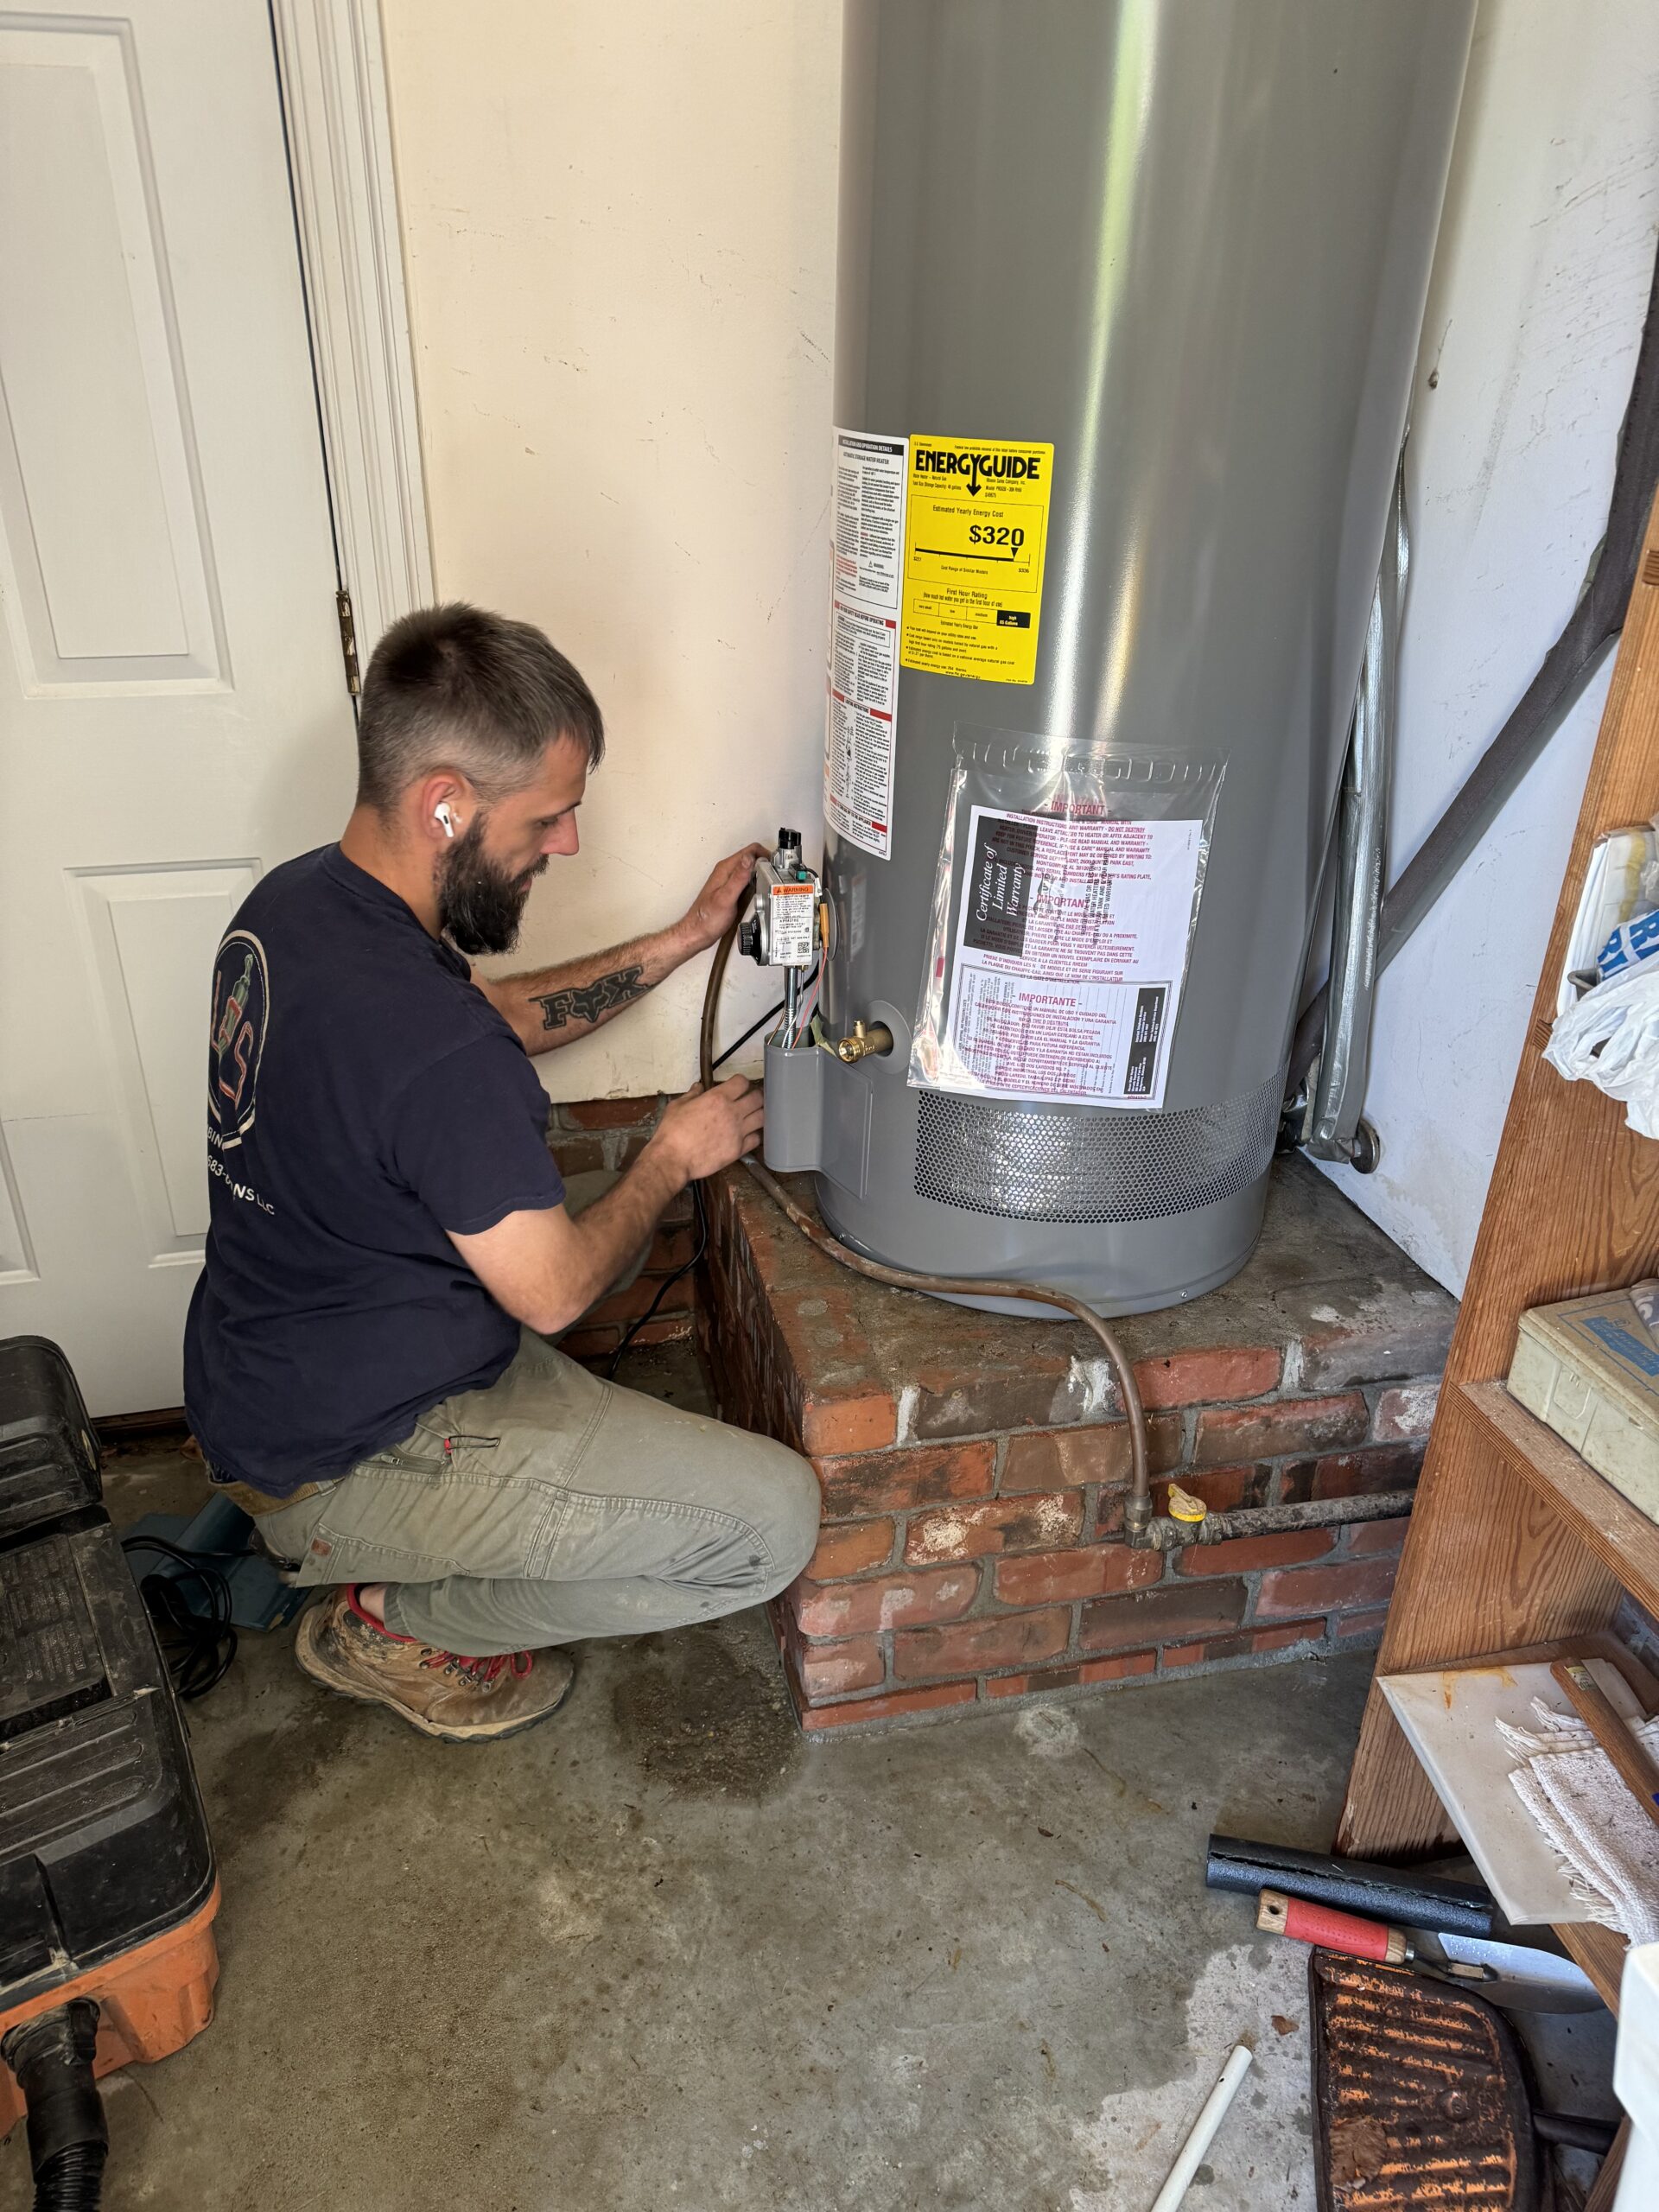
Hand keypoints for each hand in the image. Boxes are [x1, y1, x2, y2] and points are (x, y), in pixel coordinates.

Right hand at [649, 1077, 764, 1183]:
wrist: (673, 1159)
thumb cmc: (672, 1131)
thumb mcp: (677, 1106)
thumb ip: (691, 1095)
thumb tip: (698, 1087)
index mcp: (718, 1098)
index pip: (742, 1082)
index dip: (741, 1082)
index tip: (736, 1086)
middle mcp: (732, 1113)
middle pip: (757, 1098)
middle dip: (755, 1096)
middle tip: (750, 1099)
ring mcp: (738, 1132)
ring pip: (762, 1117)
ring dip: (758, 1114)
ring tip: (752, 1115)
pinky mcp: (738, 1150)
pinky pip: (756, 1139)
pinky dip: (754, 1135)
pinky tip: (748, 1135)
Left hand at [679, 843, 768, 954]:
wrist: (698, 932)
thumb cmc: (707, 918)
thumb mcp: (726, 897)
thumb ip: (738, 877)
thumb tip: (749, 859)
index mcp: (725, 869)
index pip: (750, 850)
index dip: (766, 855)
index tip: (775, 866)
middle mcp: (727, 872)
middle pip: (752, 858)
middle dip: (767, 863)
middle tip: (777, 874)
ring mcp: (729, 881)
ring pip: (751, 870)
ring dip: (762, 873)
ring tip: (771, 882)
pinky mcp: (732, 890)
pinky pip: (748, 881)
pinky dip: (757, 883)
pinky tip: (760, 892)